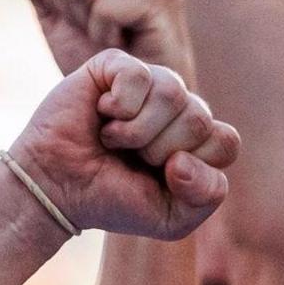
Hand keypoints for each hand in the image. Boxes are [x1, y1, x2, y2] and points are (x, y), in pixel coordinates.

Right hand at [6, 50, 237, 242]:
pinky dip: (119, 105)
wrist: (57, 189)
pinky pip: (138, 75)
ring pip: (173, 94)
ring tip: (114, 139)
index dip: (194, 166)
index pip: (225, 142)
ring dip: (137, 130)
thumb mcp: (171, 219)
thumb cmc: (114, 199)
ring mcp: (149, 83)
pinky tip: (103, 113)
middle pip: (199, 119)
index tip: (161, 178)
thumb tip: (186, 158)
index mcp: (197, 139)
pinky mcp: (115, 65)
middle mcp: (178, 107)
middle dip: (160, 150)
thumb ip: (205, 197)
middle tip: (131, 157)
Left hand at [21, 0, 192, 79]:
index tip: (87, 24)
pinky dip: (105, 34)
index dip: (57, 4)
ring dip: (89, 23)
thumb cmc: (102, 61)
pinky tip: (125, 44)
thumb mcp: (59, 18)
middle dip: (72, 12)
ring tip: (113, 38)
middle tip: (101, 35)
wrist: (138, 101)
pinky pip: (103, 7)